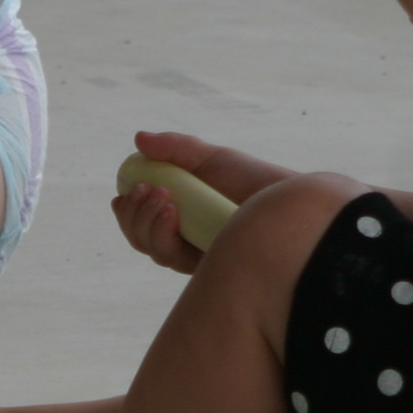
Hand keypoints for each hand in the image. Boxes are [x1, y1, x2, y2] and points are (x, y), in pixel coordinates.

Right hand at [108, 130, 297, 273]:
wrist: (290, 205)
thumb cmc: (256, 182)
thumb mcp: (214, 159)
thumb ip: (177, 150)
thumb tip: (139, 140)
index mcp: (187, 216)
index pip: (147, 221)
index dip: (129, 212)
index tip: (122, 193)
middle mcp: (190, 241)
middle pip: (143, 239)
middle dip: (134, 216)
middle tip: (145, 190)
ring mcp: (199, 259)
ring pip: (154, 251)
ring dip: (146, 222)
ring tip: (163, 197)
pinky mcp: (209, 273)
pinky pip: (173, 260)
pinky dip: (163, 236)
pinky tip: (172, 213)